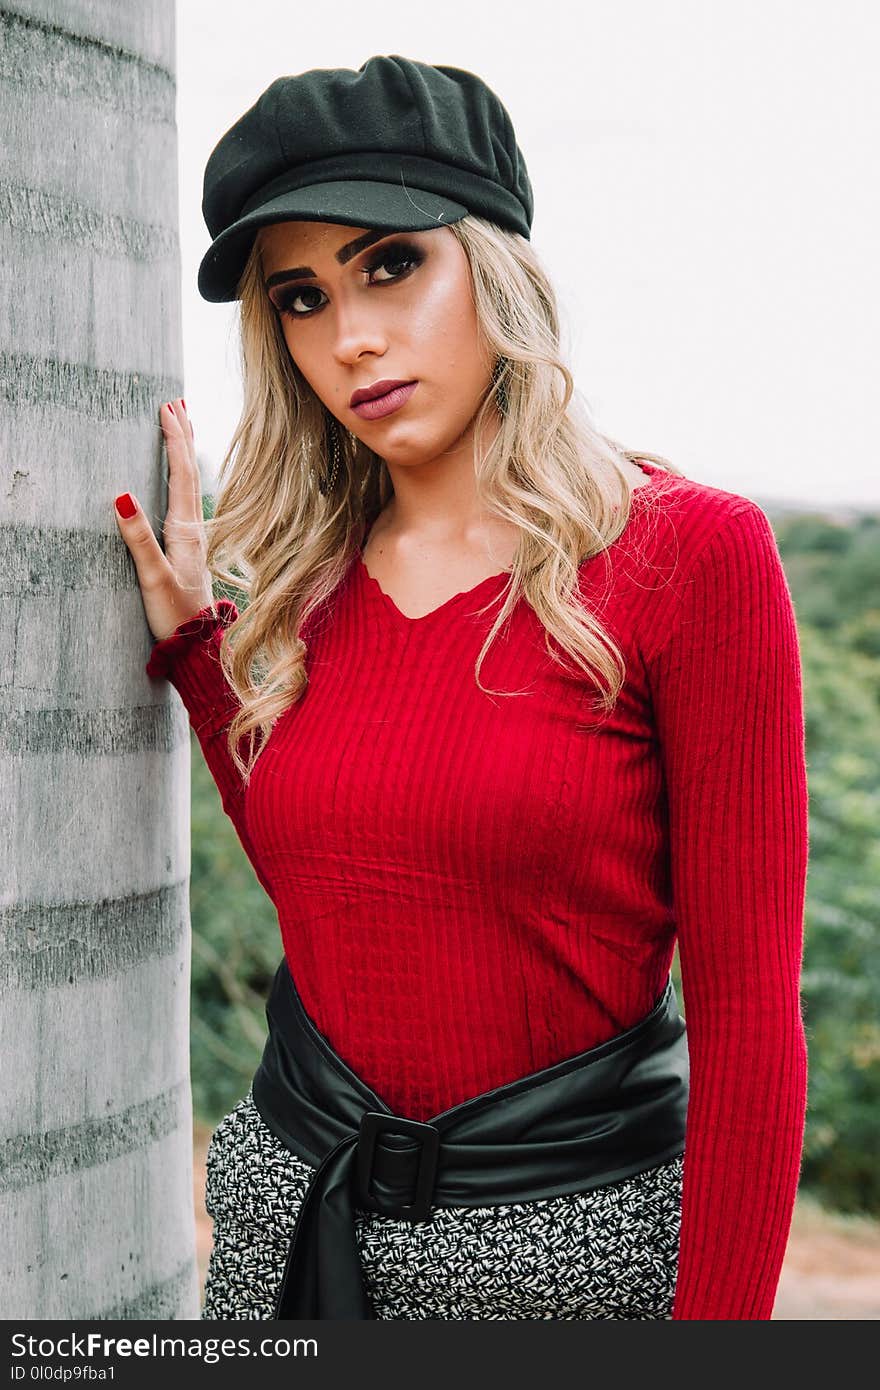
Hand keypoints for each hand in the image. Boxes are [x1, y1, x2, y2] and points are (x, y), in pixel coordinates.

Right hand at [114, 399, 213, 641]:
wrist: (198, 647)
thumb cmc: (176, 615)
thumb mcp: (154, 577)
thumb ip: (139, 539)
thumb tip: (121, 495)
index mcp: (186, 530)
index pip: (181, 474)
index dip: (174, 440)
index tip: (167, 408)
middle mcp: (194, 529)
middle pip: (190, 472)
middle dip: (183, 436)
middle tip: (176, 402)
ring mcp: (194, 539)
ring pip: (190, 484)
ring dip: (184, 453)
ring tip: (181, 426)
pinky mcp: (189, 550)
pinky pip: (186, 501)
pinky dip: (183, 478)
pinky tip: (179, 480)